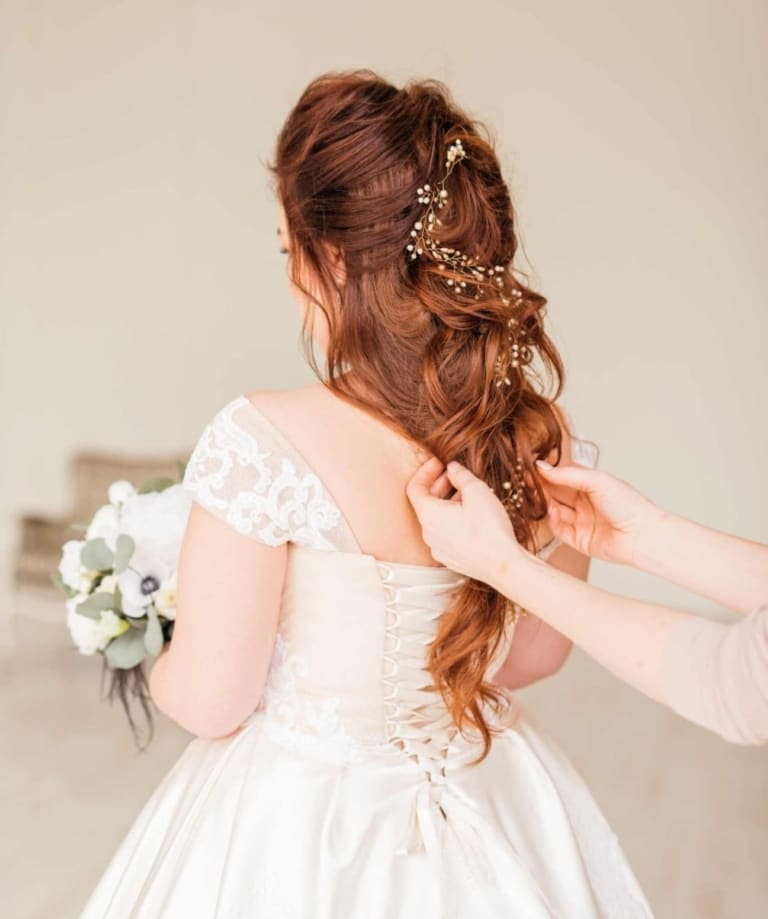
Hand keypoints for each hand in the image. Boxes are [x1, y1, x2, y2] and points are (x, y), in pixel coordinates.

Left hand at [406, 456, 526, 587]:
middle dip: (438, 485)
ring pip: (436, 519)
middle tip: (454, 474)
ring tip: (466, 493)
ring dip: (446, 502)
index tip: (439, 463)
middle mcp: (428, 533)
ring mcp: (437, 548)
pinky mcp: (450, 558)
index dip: (425, 472)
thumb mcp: (477, 492)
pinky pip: (444, 533)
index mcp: (428, 514)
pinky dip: (451, 519)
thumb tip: (452, 468)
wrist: (503, 565)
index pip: (414, 488)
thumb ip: (461, 475)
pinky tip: (471, 514)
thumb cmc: (489, 528)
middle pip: (425, 503)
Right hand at [535, 460, 662, 564]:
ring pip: (554, 510)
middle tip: (526, 480)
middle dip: (542, 486)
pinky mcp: (578, 539)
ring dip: (544, 502)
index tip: (531, 467)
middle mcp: (585, 503)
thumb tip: (542, 467)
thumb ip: (567, 474)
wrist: (642, 535)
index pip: (563, 475)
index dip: (547, 471)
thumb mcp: (596, 481)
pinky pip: (558, 529)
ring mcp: (581, 521)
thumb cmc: (629, 505)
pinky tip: (552, 511)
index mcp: (591, 485)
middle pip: (556, 492)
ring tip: (536, 495)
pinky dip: (552, 520)